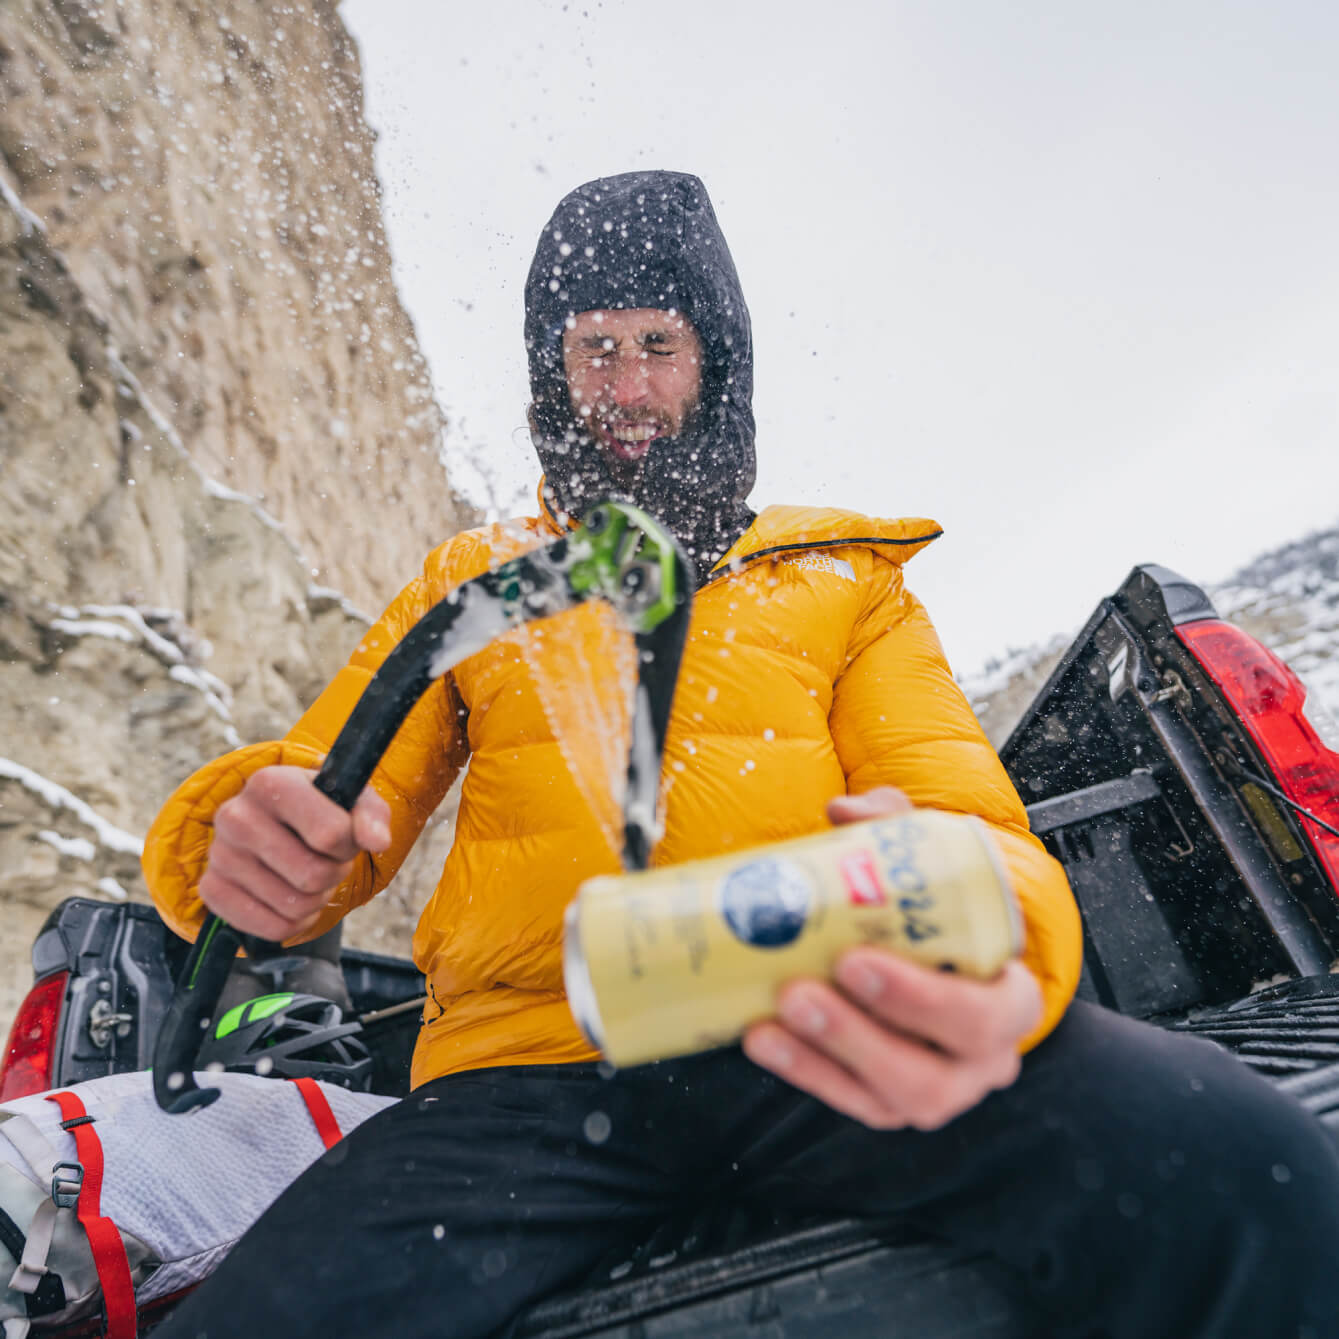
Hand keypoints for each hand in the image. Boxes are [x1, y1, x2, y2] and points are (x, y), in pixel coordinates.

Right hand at [199, 765, 390, 941]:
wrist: (277, 821)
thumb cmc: (321, 808)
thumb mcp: (353, 800)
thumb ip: (371, 816)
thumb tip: (377, 841)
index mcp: (271, 783)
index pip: (329, 834)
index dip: (348, 844)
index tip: (342, 836)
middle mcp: (235, 816)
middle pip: (312, 875)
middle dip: (333, 873)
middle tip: (327, 859)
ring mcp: (220, 855)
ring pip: (294, 906)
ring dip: (316, 898)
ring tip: (309, 874)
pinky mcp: (212, 890)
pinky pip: (271, 928)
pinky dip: (293, 922)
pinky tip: (292, 898)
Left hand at [742, 787, 1041, 1129]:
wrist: (928, 949)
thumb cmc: (936, 908)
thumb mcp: (928, 857)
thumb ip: (895, 826)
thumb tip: (843, 814)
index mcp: (1009, 996)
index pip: (995, 1011)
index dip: (926, 997)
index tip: (856, 957)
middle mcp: (982, 1056)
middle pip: (936, 1069)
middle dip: (861, 1033)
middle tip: (801, 989)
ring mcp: (938, 1089)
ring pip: (893, 1096)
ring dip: (827, 1054)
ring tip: (776, 1012)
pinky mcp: (889, 1104)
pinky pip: (851, 1101)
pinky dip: (805, 1071)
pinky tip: (762, 1036)